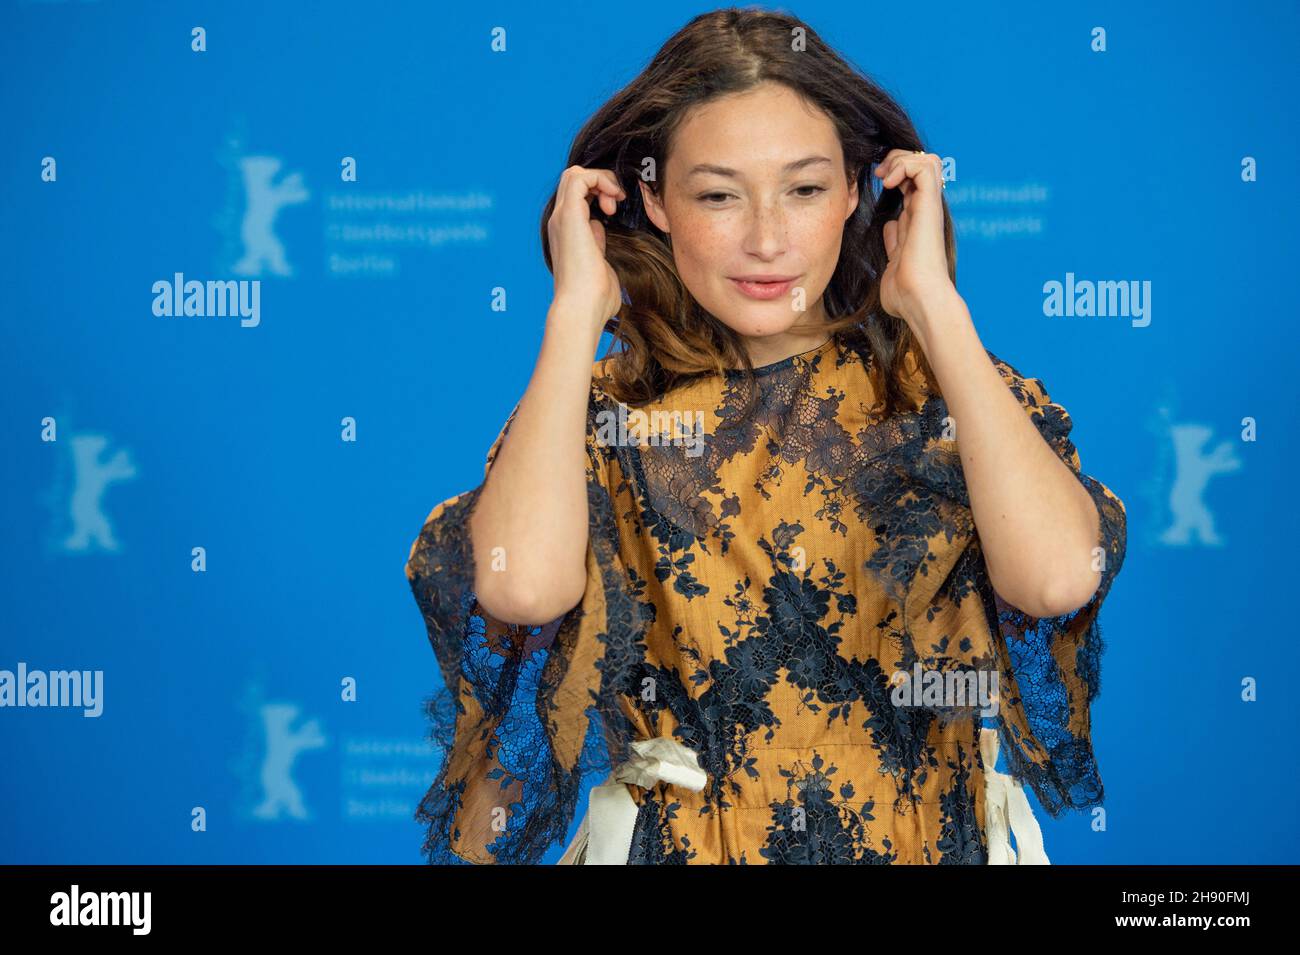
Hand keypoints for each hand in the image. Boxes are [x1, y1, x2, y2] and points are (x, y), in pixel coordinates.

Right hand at [547, 165, 626, 327]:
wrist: (582, 307)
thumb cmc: (595, 298)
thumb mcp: (600, 264)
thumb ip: (598, 246)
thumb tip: (600, 230)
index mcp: (566, 234)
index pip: (577, 196)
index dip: (598, 193)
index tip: (615, 211)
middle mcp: (559, 222)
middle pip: (574, 181)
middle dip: (600, 183)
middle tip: (616, 204)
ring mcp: (561, 217)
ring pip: (574, 174)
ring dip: (601, 180)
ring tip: (615, 200)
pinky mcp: (569, 215)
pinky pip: (580, 177)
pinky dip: (600, 179)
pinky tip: (614, 197)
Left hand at [874, 149, 956, 326]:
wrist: (919, 300)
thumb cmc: (905, 292)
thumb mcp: (893, 260)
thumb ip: (893, 242)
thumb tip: (890, 227)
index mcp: (916, 221)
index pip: (911, 183)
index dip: (894, 174)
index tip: (875, 184)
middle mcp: (924, 211)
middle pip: (920, 165)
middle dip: (896, 160)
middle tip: (878, 175)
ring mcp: (928, 208)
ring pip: (927, 160)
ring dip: (902, 159)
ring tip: (885, 176)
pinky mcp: (930, 206)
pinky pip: (926, 166)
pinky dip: (905, 165)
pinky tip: (889, 183)